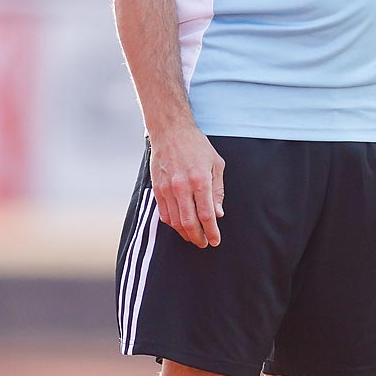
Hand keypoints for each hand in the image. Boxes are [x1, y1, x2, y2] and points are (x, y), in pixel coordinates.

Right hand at [148, 122, 224, 247]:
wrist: (170, 131)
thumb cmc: (197, 146)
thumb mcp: (216, 164)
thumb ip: (218, 191)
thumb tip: (218, 214)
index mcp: (200, 180)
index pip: (206, 215)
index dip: (211, 231)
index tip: (215, 240)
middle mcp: (182, 186)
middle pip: (189, 222)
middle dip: (198, 237)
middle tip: (205, 243)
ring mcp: (167, 188)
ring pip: (175, 221)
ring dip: (185, 233)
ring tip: (194, 237)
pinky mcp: (157, 188)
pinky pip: (164, 213)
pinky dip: (173, 224)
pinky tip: (180, 227)